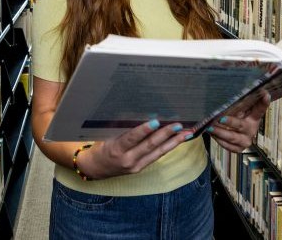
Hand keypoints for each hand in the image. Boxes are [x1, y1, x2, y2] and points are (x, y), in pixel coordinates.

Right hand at [77, 120, 193, 179]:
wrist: (95, 168)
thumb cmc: (101, 146)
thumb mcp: (106, 135)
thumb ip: (122, 127)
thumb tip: (141, 113)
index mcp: (116, 148)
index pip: (132, 138)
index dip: (144, 130)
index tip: (156, 121)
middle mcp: (127, 159)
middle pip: (149, 146)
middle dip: (165, 134)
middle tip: (178, 125)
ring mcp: (135, 166)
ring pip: (157, 153)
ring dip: (173, 142)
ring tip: (185, 134)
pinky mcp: (140, 168)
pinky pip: (156, 156)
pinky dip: (167, 147)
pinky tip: (177, 141)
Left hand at [208, 91, 270, 152]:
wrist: (235, 134)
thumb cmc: (236, 117)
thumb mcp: (239, 109)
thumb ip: (240, 101)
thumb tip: (238, 85)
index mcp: (254, 117)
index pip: (260, 109)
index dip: (263, 102)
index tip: (265, 94)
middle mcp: (251, 129)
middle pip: (241, 125)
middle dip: (231, 122)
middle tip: (221, 119)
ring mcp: (245, 140)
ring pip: (233, 137)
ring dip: (220, 132)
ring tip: (210, 128)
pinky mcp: (238, 148)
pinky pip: (228, 145)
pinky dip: (218, 140)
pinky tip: (212, 134)